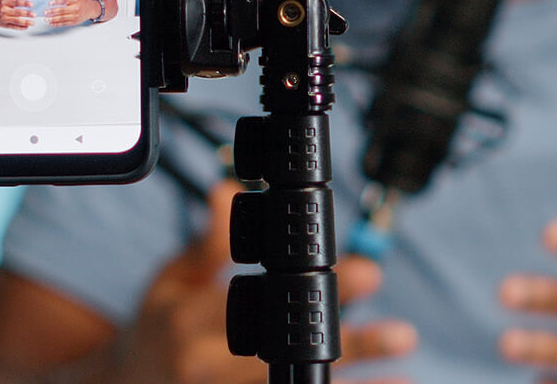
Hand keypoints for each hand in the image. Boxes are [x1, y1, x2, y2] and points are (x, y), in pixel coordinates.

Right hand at [0, 0, 31, 29]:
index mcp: (4, 2)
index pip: (16, 2)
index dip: (24, 3)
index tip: (32, 4)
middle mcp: (4, 11)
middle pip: (17, 13)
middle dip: (27, 14)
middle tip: (34, 14)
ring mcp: (4, 19)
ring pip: (16, 21)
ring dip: (25, 22)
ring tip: (33, 22)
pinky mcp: (4, 25)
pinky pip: (13, 27)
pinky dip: (21, 27)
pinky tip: (27, 26)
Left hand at [44, 0, 99, 26]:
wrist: (92, 10)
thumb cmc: (83, 0)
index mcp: (75, 0)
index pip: (65, 0)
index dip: (57, 1)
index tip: (50, 2)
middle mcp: (75, 8)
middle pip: (62, 11)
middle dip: (53, 12)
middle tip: (45, 12)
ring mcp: (75, 16)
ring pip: (62, 18)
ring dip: (53, 19)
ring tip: (46, 19)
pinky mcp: (74, 22)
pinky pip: (64, 23)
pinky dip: (57, 24)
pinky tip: (51, 23)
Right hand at [105, 182, 416, 383]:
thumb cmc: (153, 331)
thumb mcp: (169, 282)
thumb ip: (206, 245)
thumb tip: (226, 191)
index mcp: (190, 324)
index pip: (260, 301)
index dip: (312, 288)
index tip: (363, 273)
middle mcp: (209, 368)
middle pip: (290, 355)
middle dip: (350, 344)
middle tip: (400, 333)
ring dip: (356, 382)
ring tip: (402, 372)